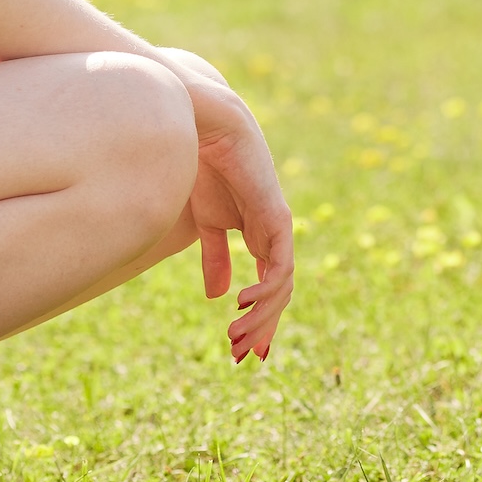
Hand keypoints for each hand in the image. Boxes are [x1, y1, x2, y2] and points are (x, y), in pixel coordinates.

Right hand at [152, 48, 294, 361]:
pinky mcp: (274, 217)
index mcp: (257, 233)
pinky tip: (241, 304)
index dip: (258, 319)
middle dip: (260, 326)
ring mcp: (276, 226)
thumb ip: (215, 257)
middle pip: (277, 291)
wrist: (202, 125)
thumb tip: (217, 295)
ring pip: (281, 285)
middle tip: (242, 357)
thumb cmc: (201, 164)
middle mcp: (272, 233)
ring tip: (237, 338)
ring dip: (260, 316)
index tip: (242, 351)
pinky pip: (278, 264)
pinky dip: (264, 289)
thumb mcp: (206, 222)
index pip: (268, 285)